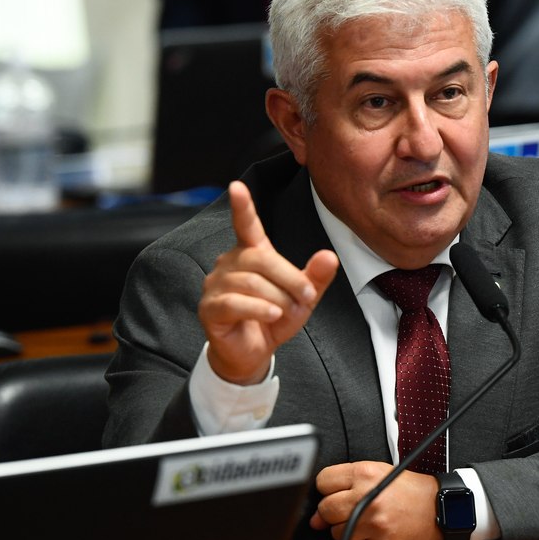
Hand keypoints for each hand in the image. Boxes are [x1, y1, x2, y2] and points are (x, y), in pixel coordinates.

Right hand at [197, 180, 339, 383]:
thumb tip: (329, 256)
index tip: (236, 186)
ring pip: (250, 282)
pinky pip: (235, 302)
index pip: (245, 225)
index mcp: (251, 254)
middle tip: (306, 296)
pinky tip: (272, 315)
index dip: (242, 207)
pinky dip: (258, 309)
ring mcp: (215, 285)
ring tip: (285, 313)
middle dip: (289, 278)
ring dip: (277, 299)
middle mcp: (229, 264)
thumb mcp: (303, 298)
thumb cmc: (275, 319)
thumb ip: (316, 277)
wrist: (253, 353)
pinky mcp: (209, 308)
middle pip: (260, 259)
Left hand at [310, 461, 442, 539]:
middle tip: (352, 507)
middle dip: (333, 511)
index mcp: (366, 473)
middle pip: (325, 509)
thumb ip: (344, 485)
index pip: (322, 481)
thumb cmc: (408, 490)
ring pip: (335, 532)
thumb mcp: (379, 472)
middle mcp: (368, 498)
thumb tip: (315, 519)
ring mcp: (374, 524)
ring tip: (367, 519)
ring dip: (346, 528)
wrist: (440, 509)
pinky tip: (373, 532)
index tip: (339, 491)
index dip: (329, 488)